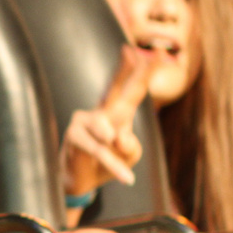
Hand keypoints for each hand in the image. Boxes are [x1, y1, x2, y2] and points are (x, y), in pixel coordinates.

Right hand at [61, 46, 154, 196]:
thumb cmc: (108, 163)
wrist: (83, 182)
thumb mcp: (130, 155)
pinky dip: (115, 166)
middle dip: (125, 70)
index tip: (158, 52)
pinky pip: (100, 151)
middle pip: (114, 88)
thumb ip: (131, 145)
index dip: (146, 71)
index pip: (134, 89)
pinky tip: (126, 179)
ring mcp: (85, 120)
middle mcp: (101, 111)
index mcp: (119, 112)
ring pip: (108, 132)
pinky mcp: (74, 136)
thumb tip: (116, 136)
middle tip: (131, 50)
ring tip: (122, 170)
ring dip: (117, 155)